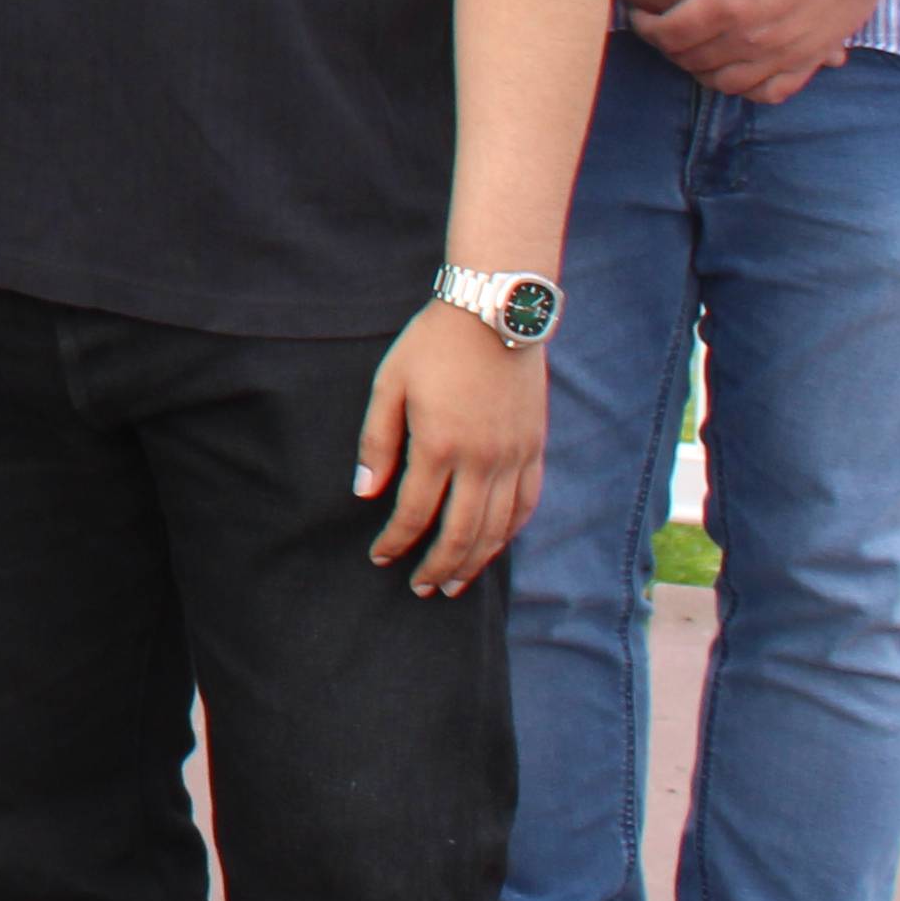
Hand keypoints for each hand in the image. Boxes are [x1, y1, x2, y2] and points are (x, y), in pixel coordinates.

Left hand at [353, 303, 548, 596]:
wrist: (495, 312)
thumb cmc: (433, 345)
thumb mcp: (389, 385)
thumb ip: (377, 441)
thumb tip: (364, 491)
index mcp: (439, 445)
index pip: (414, 512)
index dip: (396, 542)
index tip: (381, 558)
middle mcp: (482, 460)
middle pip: (460, 532)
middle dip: (436, 566)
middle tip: (420, 589)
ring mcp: (514, 456)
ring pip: (498, 527)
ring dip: (475, 561)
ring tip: (454, 583)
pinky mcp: (535, 448)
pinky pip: (527, 504)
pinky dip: (509, 532)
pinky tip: (494, 545)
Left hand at [629, 0, 899, 104]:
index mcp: (730, 1)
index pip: (670, 35)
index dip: (646, 28)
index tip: (642, 14)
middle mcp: (756, 35)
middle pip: (693, 61)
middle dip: (668, 48)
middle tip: (664, 28)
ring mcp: (787, 51)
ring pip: (727, 83)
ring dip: (701, 71)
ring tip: (695, 47)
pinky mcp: (814, 57)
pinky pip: (773, 92)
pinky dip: (748, 88)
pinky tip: (737, 68)